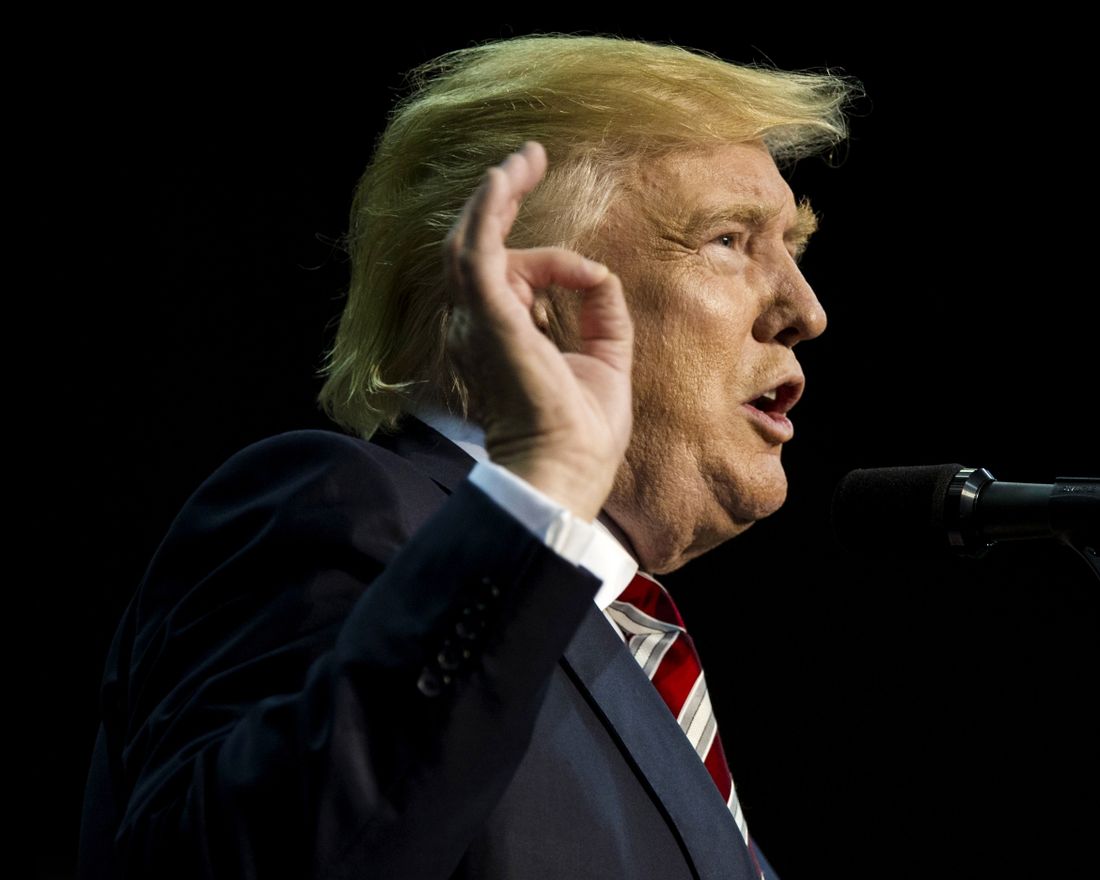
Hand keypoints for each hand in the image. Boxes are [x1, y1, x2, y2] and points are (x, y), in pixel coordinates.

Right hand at [444, 141, 633, 520]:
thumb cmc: (582, 434)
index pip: (513, 276)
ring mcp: (479, 321)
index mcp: (501, 338)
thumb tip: (600, 274)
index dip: (552, 260)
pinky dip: (488, 212)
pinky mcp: (489, 318)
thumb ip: (601, 314)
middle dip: (501, 199)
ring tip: (523, 159)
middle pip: (478, 248)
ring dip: (495, 196)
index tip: (591, 275)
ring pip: (471, 242)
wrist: (568, 472)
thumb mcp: (606, 361)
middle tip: (529, 158)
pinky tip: (506, 177)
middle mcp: (479, 326)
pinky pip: (477, 252)